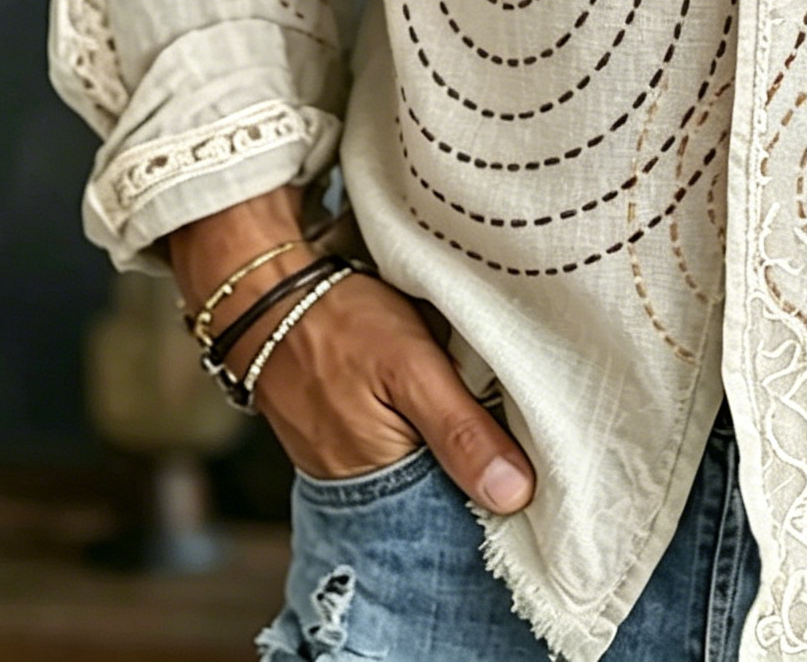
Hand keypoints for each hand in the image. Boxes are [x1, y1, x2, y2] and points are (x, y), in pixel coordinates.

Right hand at [168, 187, 535, 514]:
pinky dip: (426, 424)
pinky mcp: (346, 433)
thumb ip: (461, 431)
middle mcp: (361, 488)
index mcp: (380, 484)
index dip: (498, 488)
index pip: (458, 512)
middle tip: (521, 427)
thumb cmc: (338, 323)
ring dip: (455, 442)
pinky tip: (448, 395)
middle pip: (441, 493)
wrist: (264, 293)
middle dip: (480, 466)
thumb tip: (515, 495)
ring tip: (488, 407)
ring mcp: (350, 462)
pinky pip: (400, 443)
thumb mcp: (412, 367)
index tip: (541, 469)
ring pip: (423, 466)